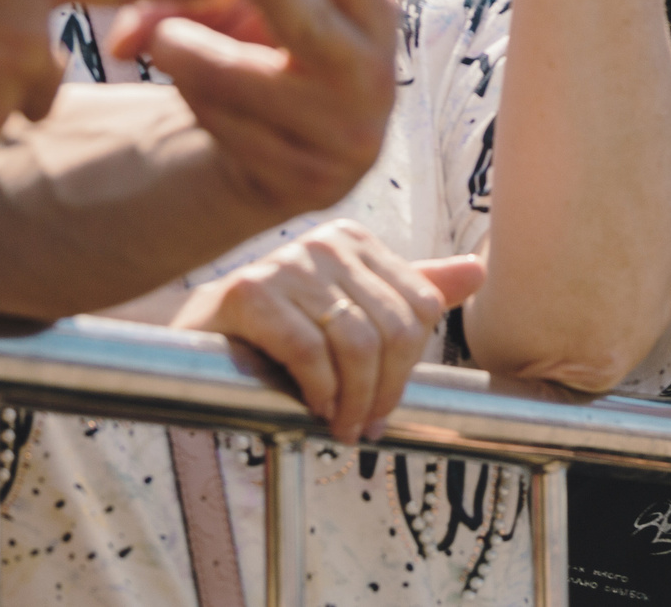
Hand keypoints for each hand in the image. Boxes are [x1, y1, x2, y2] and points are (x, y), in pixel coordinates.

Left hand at [107, 0, 398, 215]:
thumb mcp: (246, 15)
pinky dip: (203, 107)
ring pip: (259, 86)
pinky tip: (192, 95)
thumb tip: (128, 32)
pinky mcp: (310, 180)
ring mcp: (346, 130)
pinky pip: (238, 134)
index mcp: (370, 13)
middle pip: (314, 27)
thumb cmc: (273, 57)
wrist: (301, 155)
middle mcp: (372, 70)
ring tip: (157, 41)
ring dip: (202, 61)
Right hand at [171, 219, 484, 442]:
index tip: (387, 408)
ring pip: (356, 343)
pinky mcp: (248, 291)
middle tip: (366, 429)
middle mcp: (327, 243)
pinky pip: (308, 350)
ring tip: (342, 427)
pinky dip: (319, 389)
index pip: (421, 306)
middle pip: (394, 328)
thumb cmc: (275, 330)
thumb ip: (411, 289)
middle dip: (385, 391)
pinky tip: (314, 409)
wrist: (193, 339)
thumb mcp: (349, 307)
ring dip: (353, 400)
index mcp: (357, 242)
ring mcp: (287, 263)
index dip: (411, 367)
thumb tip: (477, 271)